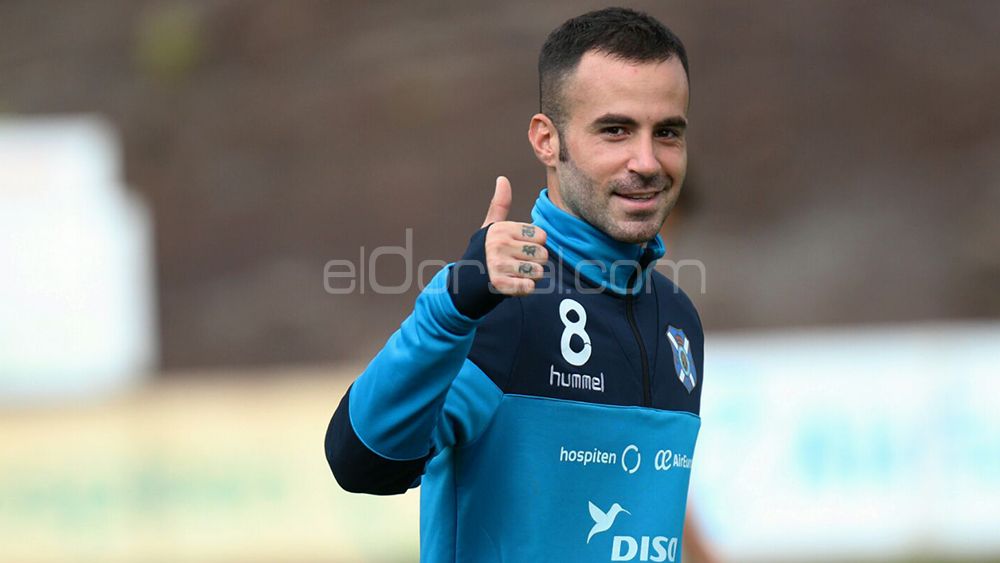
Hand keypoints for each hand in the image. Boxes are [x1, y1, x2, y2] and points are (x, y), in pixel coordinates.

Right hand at [480, 176, 547, 295]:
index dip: (534, 244)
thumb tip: (502, 178)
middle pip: (542, 254)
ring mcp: (499, 264)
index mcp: (502, 229)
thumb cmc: (483, 252)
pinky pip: (529, 287)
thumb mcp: (490, 227)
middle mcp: (500, 244)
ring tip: (515, 274)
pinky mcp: (499, 284)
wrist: (464, 283)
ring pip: (538, 271)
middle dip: (535, 262)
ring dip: (530, 277)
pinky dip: (524, 289)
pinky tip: (512, 285)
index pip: (541, 236)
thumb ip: (500, 204)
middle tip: (517, 264)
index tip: (519, 248)